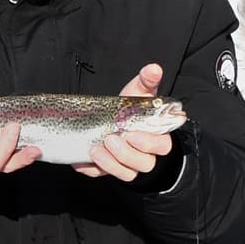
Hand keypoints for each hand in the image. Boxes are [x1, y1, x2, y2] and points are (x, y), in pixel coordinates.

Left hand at [75, 63, 172, 180]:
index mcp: (157, 137)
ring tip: (95, 149)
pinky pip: (101, 175)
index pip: (162, 146)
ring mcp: (127, 165)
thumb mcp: (138, 93)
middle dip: (126, 154)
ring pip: (126, 174)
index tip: (132, 133)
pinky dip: (91, 169)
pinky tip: (82, 159)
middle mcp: (145, 155)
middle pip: (145, 163)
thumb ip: (147, 81)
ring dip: (110, 164)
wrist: (112, 120)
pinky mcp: (109, 170)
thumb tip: (154, 68)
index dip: (149, 143)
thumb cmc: (129, 109)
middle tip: (110, 138)